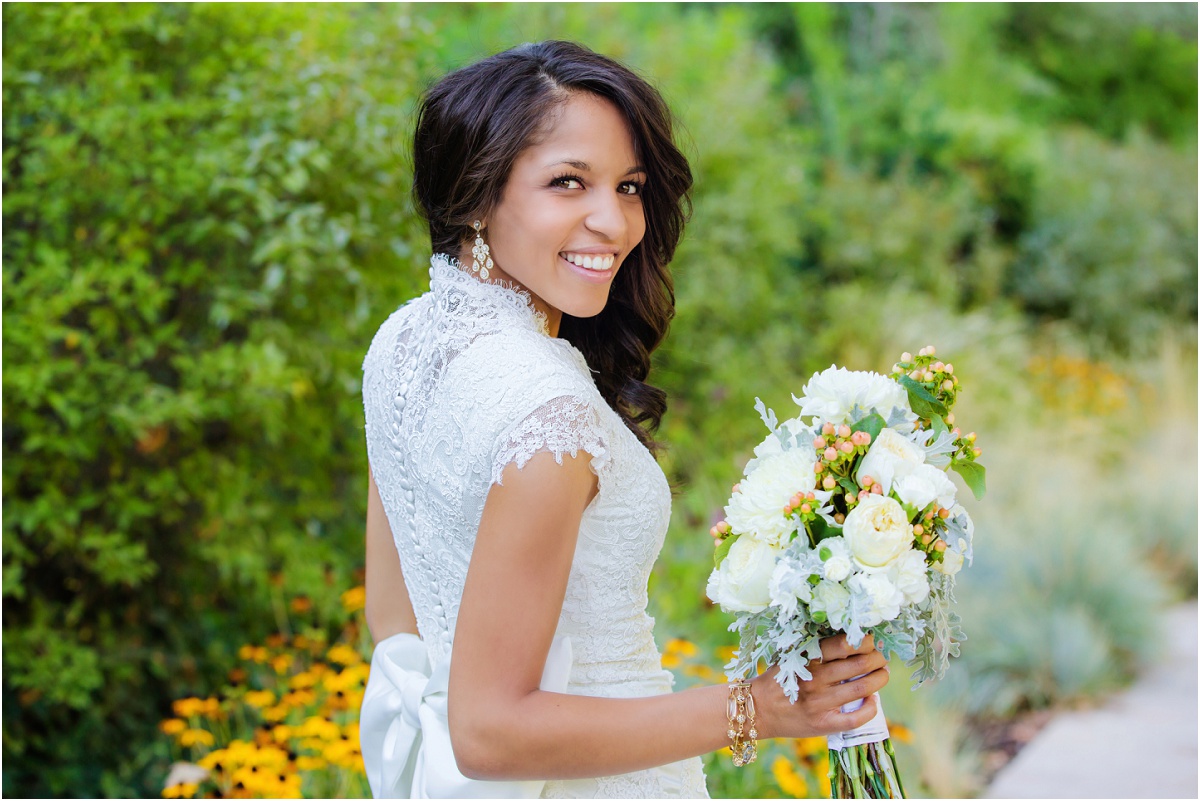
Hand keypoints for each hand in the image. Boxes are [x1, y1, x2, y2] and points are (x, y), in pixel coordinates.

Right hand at [748, 633, 889, 739]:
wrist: (757, 710)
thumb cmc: (778, 680)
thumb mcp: (791, 657)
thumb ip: (817, 651)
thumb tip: (853, 642)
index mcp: (807, 659)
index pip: (843, 644)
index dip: (864, 641)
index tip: (872, 640)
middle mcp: (815, 680)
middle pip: (859, 665)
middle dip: (878, 658)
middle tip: (881, 657)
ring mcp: (820, 703)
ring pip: (862, 688)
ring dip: (880, 678)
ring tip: (883, 674)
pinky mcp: (823, 724)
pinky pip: (856, 719)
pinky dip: (871, 708)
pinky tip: (873, 701)